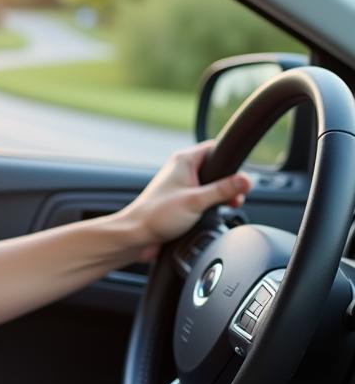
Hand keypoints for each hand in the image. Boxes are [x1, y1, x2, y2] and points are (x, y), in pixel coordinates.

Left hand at [120, 140, 251, 261]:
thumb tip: (247, 180)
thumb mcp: (196, 201)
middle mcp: (182, 170)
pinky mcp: (181, 201)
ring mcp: (181, 186)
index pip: (215, 147)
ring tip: (227, 207)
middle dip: (229, 183)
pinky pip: (204, 198)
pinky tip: (214, 215)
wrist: (136, 236)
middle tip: (235, 198)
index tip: (243, 176)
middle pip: (217, 168)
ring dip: (221, 196)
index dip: (231, 159)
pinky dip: (212, 204)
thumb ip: (223, 190)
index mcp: (184, 160)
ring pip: (211, 185)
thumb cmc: (157, 215)